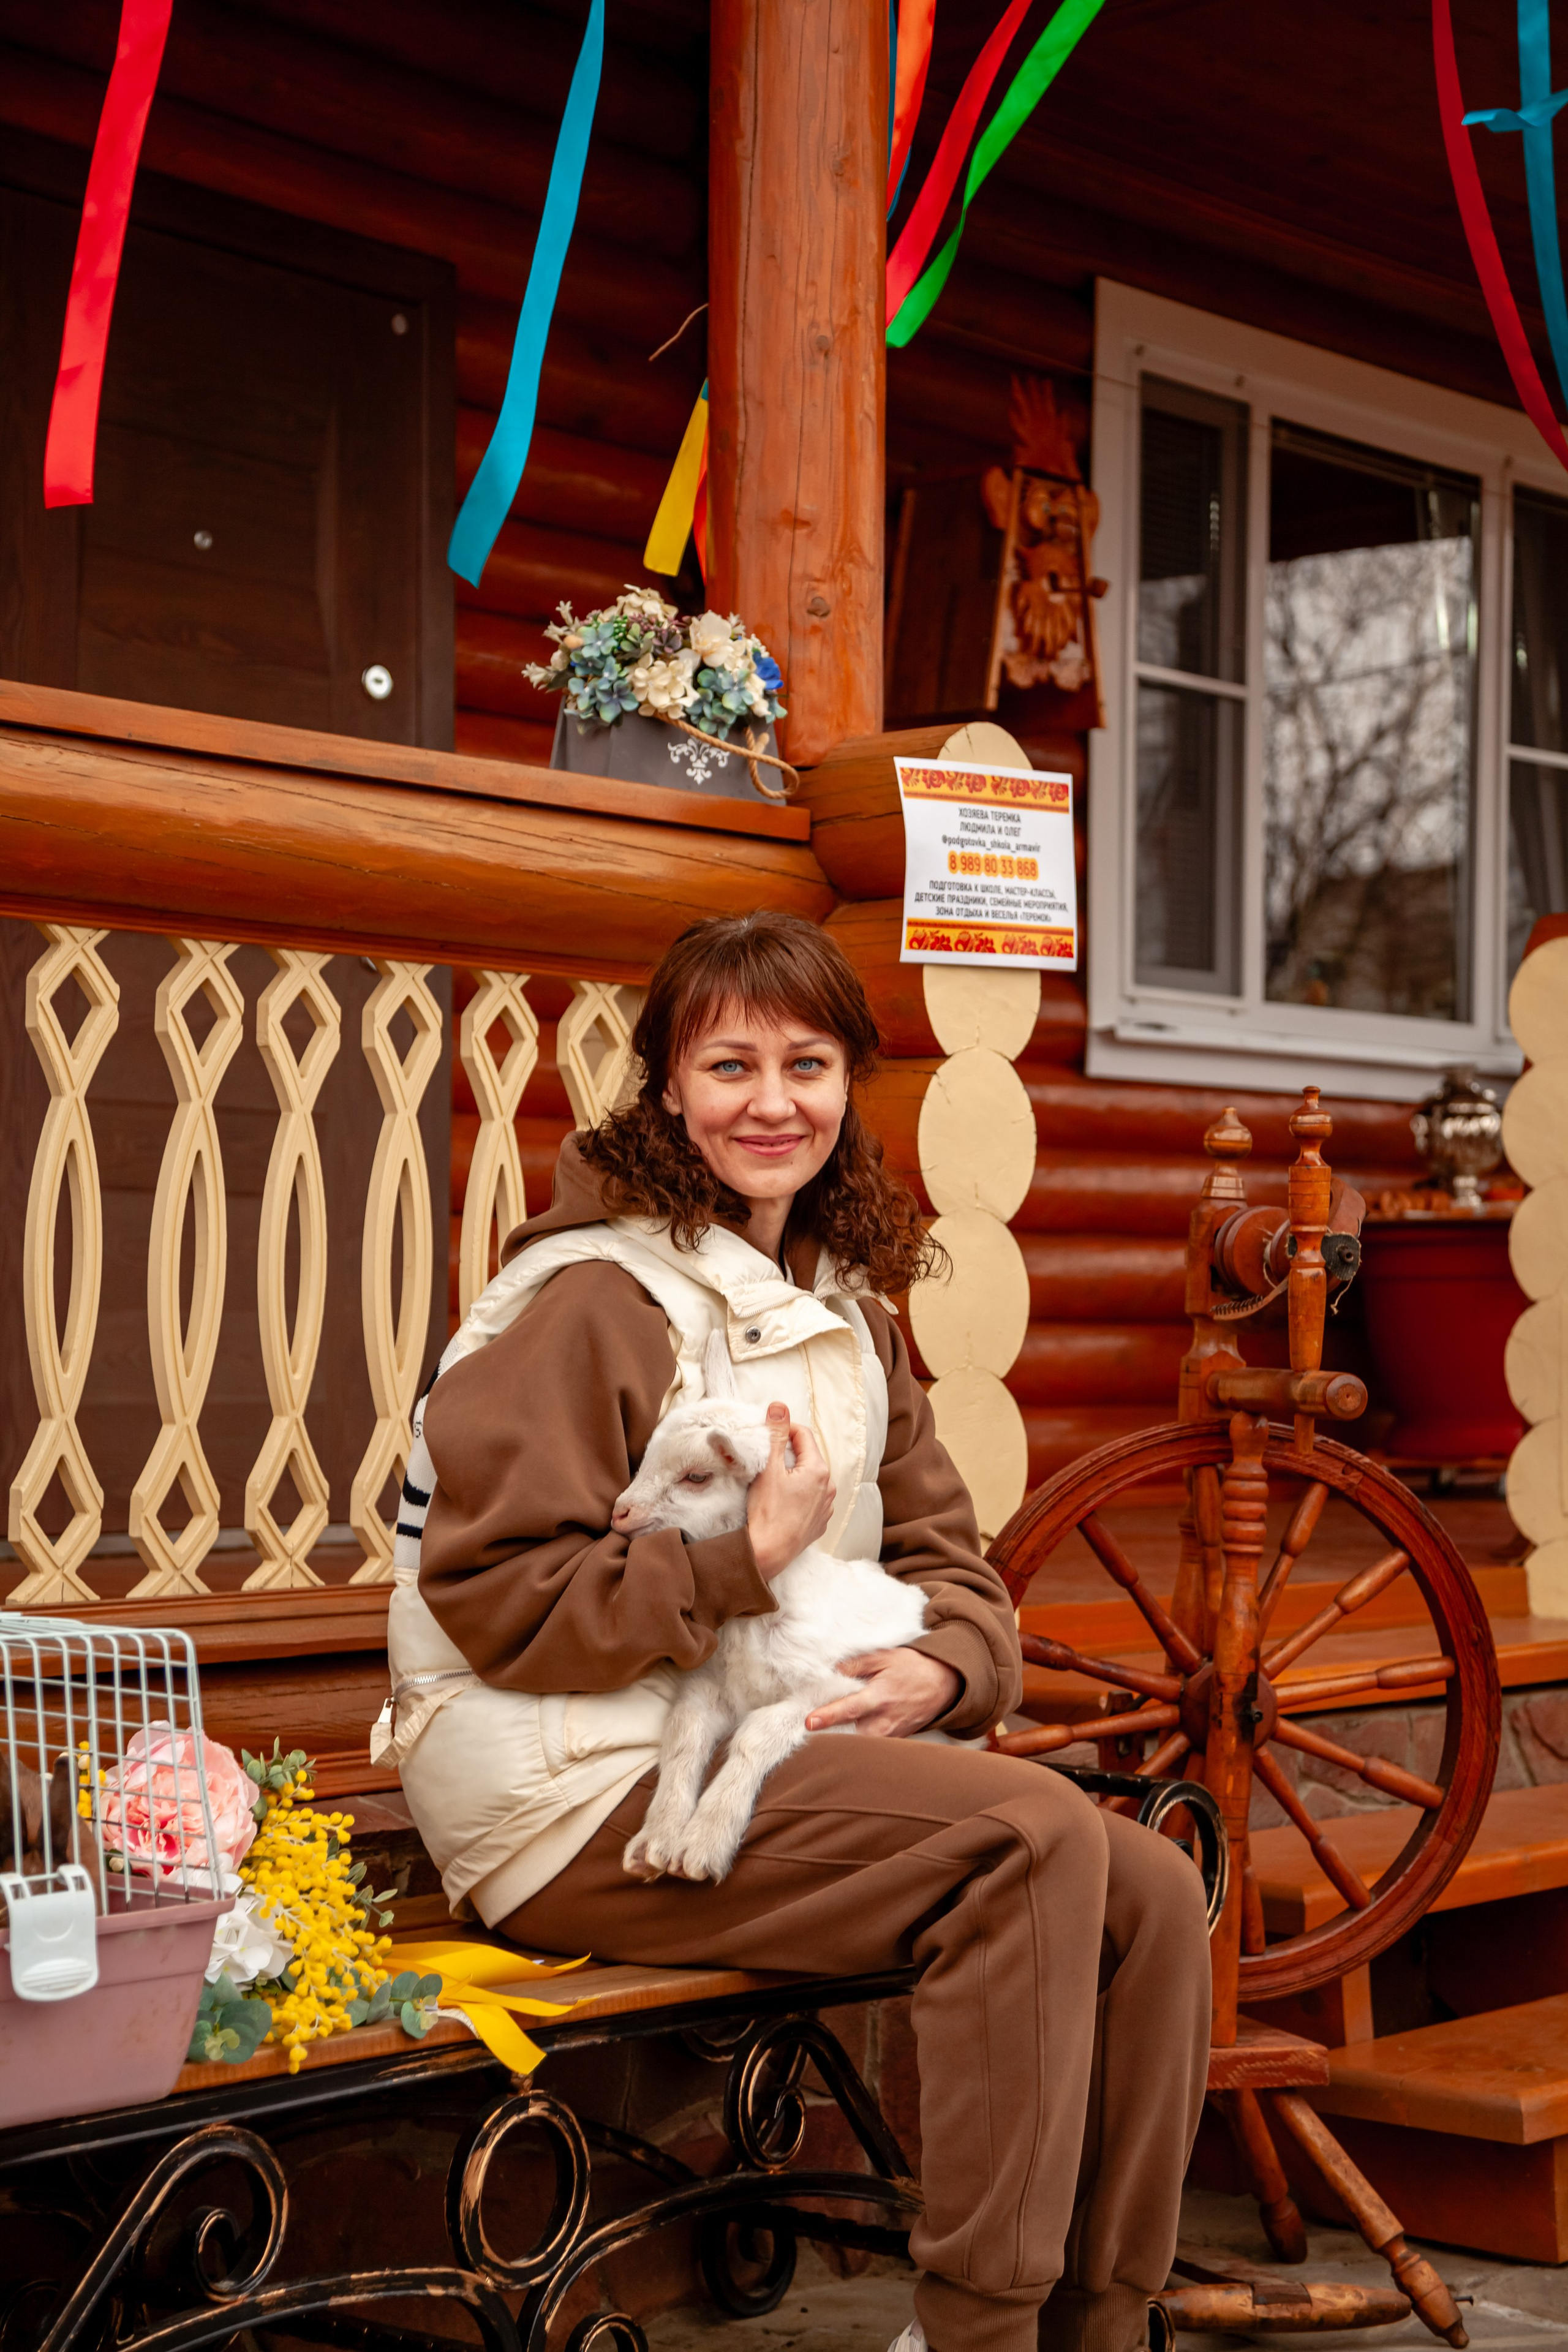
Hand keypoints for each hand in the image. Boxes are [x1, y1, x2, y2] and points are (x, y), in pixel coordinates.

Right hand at [747, 1403, 834, 1579]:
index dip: (783, 1430)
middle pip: (807, 1456)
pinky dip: (797, 1494)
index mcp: (819, 1470)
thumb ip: (775, 1435)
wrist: (768, 1553)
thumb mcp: (768, 1468)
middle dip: (787, 1453)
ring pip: (809, 1478)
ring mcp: (826, 1507)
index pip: (802, 1434)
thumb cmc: (767, 1512)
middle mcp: (828, 1487)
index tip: (766, 1436)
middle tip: (765, 1460)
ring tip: (772, 1482)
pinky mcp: (819, 1523)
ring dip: (793, 1474)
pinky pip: (810, 1499)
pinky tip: (781, 1501)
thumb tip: (779, 1406)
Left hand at [805, 1647, 961, 1738]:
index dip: (828, 1716)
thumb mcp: (885, 1657)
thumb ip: (857, 1665)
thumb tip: (832, 1672)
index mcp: (880, 1697)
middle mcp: (885, 1721)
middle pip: (850, 1735)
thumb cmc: (913, 1667)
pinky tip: (852, 1730)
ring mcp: (891, 1735)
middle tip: (813, 1728)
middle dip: (831, 1735)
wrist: (944, 1683)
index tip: (809, 1723)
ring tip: (828, 1731)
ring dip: (844, 1738)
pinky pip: (872, 1744)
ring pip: (860, 1744)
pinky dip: (859, 1739)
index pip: (849, 1709)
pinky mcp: (895, 1741)